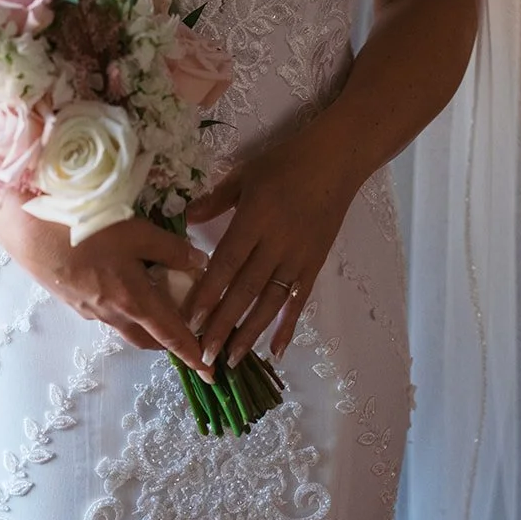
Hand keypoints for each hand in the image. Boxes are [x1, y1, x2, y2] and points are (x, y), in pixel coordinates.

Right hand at [0, 188, 214, 380]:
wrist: (29, 232)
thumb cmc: (86, 229)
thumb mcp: (137, 232)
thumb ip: (171, 249)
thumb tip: (199, 262)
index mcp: (134, 302)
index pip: (172, 335)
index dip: (194, 354)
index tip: (212, 373)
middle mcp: (113, 314)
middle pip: (149, 339)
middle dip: (171, 342)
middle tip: (188, 333)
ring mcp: (90, 311)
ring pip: (127, 326)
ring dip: (146, 324)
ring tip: (159, 303)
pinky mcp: (73, 300)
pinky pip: (107, 313)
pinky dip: (124, 308)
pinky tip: (123, 283)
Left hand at [184, 116, 358, 368]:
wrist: (335, 160)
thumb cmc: (284, 162)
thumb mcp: (245, 174)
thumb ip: (216, 200)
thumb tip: (185, 219)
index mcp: (254, 218)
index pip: (226, 264)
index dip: (207, 294)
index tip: (188, 320)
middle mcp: (276, 243)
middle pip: (245, 290)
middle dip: (222, 324)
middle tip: (204, 354)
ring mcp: (298, 257)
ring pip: (270, 302)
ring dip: (250, 332)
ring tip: (231, 358)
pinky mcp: (315, 264)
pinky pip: (299, 301)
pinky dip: (288, 326)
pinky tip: (277, 350)